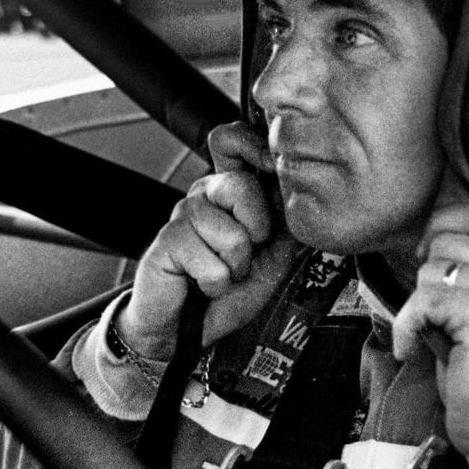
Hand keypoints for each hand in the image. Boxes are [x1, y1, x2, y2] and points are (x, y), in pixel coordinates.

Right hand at [118, 122, 300, 360]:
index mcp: (229, 191)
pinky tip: (202, 284)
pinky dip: (215, 283)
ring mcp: (182, 215)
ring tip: (221, 273)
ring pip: (232, 233)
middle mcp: (204, 195)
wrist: (189, 327)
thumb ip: (286, 223)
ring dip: (234, 267)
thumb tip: (301, 194)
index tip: (274, 167)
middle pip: (240, 185)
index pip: (233, 141)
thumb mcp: (273, 256)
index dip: (254, 147)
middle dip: (255, 231)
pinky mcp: (167, 240)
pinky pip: (211, 262)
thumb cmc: (226, 290)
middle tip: (242, 255)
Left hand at [392, 201, 468, 464]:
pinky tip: (414, 349)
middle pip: (447, 239)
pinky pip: (423, 300)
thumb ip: (467, 284)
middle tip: (434, 319)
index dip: (447, 220)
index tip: (426, 252)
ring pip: (432, 269)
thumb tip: (424, 255)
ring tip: (433, 339)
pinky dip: (407, 327)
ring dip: (419, 307)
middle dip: (427, 278)